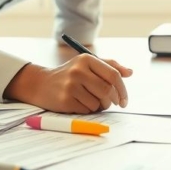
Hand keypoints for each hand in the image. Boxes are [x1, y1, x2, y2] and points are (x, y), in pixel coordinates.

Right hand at [3, 54, 131, 112]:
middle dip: (113, 100)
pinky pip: (87, 110)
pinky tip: (80, 104)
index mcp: (86, 59)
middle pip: (108, 90)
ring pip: (98, 102)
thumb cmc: (69, 75)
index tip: (124, 100)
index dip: (122, 89)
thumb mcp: (87, 65)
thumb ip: (109, 66)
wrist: (41, 84)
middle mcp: (78, 70)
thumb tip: (130, 72)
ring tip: (91, 101)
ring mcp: (70, 85)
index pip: (113, 75)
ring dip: (100, 106)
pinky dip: (88, 110)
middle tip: (112, 103)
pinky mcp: (65, 100)